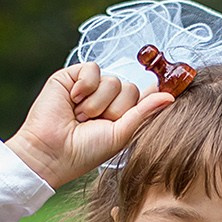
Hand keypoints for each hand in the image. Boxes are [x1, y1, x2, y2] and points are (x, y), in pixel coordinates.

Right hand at [5, 63, 173, 189]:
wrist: (51, 152)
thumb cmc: (84, 151)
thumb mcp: (121, 134)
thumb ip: (144, 112)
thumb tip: (170, 96)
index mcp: (120, 114)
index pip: (142, 96)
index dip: (151, 94)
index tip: (167, 91)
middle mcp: (106, 99)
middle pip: (130, 88)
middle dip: (114, 110)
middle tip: (94, 124)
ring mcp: (90, 86)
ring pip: (113, 80)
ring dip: (96, 104)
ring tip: (80, 117)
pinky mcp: (72, 76)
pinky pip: (93, 69)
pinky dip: (85, 86)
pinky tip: (73, 101)